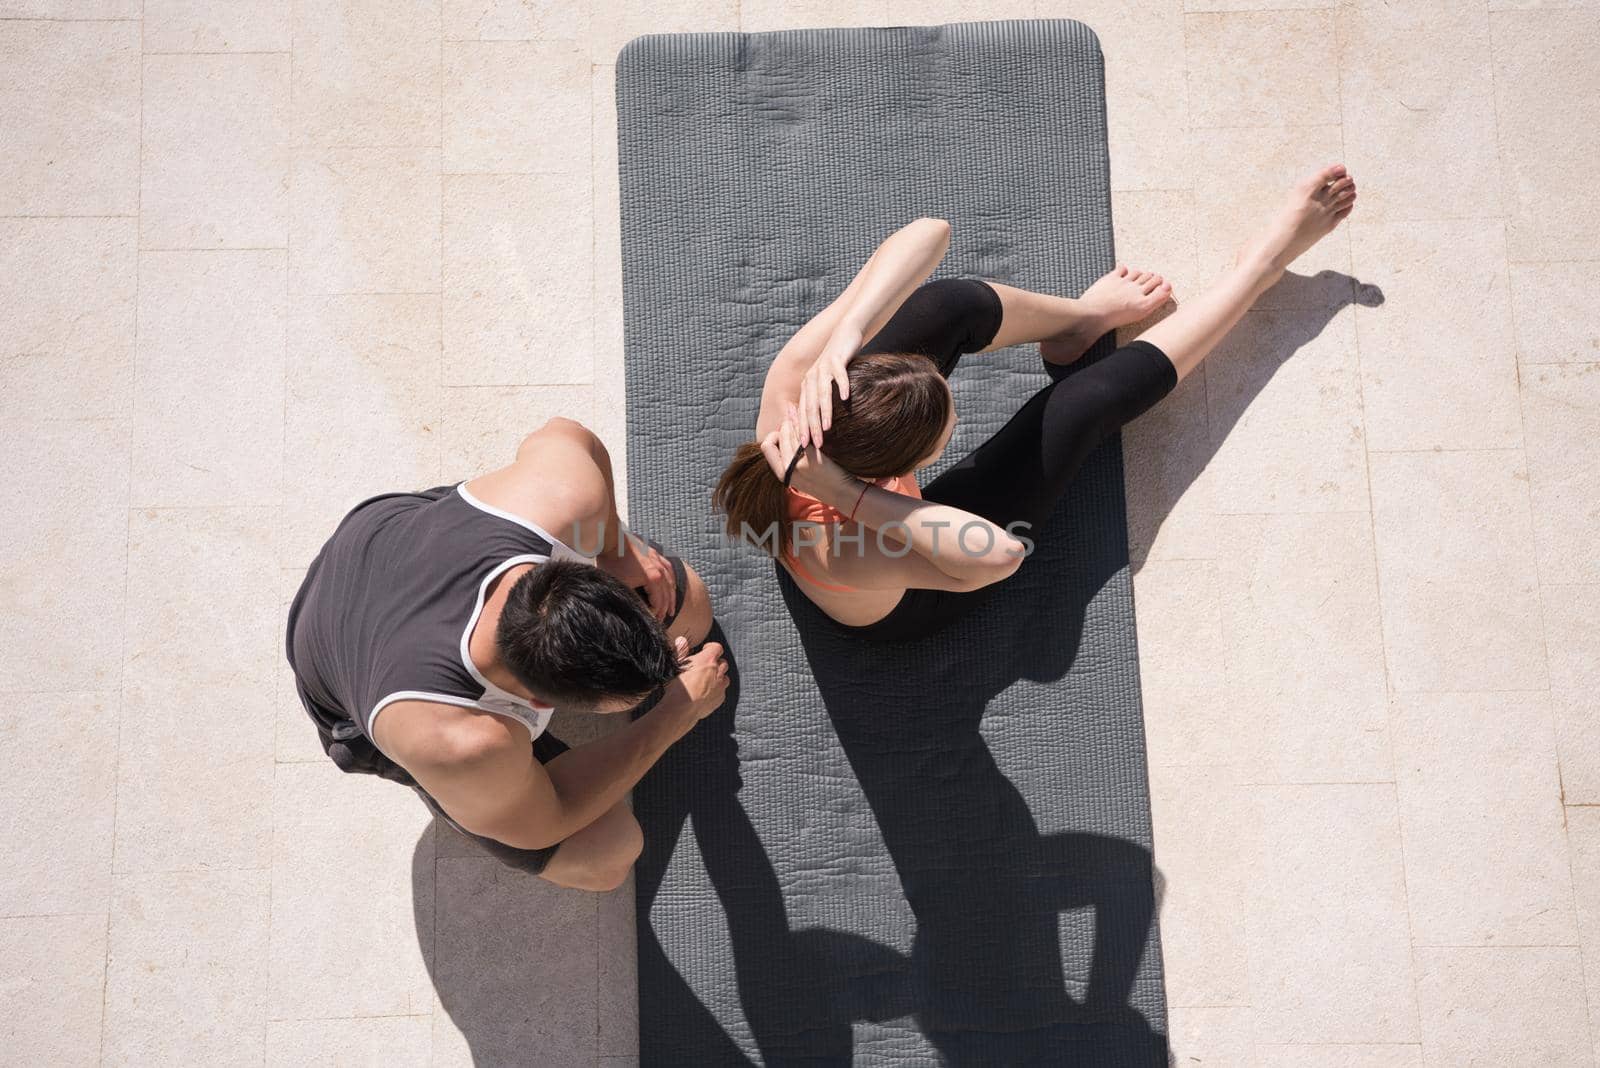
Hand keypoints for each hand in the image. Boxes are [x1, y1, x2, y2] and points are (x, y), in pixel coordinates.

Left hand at [596, 531, 675, 622]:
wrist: (611, 539)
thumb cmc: (612, 562)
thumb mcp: (621, 586)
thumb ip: (633, 600)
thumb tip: (641, 612)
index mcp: (653, 579)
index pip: (660, 602)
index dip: (657, 614)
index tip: (653, 622)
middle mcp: (660, 569)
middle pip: (667, 593)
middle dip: (666, 608)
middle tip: (663, 619)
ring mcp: (658, 560)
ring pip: (671, 581)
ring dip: (671, 595)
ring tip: (671, 606)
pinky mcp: (654, 553)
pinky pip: (668, 569)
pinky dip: (670, 579)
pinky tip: (669, 584)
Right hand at [665, 638, 729, 721]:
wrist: (681, 709)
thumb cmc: (677, 687)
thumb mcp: (676, 665)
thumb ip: (681, 651)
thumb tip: (682, 641)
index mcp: (707, 660)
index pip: (717, 648)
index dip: (711, 648)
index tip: (705, 650)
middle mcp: (717, 672)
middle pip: (723, 662)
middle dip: (715, 663)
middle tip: (704, 667)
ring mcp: (720, 686)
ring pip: (725, 677)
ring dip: (718, 677)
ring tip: (706, 680)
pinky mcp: (720, 698)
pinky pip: (722, 691)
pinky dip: (717, 690)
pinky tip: (706, 693)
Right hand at [759, 404, 857, 501]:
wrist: (844, 494)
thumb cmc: (825, 482)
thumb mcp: (802, 475)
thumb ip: (791, 460)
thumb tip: (784, 437)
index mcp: (782, 474)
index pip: (766, 446)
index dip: (774, 435)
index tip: (785, 430)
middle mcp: (787, 469)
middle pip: (777, 436)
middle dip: (785, 424)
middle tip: (794, 414)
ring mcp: (798, 464)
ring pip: (788, 432)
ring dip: (793, 420)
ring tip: (798, 410)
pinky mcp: (811, 458)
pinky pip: (802, 434)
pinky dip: (804, 423)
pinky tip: (811, 417)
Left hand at [797, 327, 862, 446]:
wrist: (844, 334)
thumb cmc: (838, 363)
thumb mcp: (827, 382)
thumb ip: (822, 400)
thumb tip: (822, 423)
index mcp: (808, 386)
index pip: (803, 412)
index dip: (803, 430)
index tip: (804, 449)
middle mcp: (812, 378)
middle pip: (810, 406)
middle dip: (811, 427)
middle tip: (815, 446)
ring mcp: (823, 368)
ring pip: (822, 394)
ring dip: (824, 412)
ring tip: (827, 428)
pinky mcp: (837, 359)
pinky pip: (839, 375)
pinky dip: (842, 386)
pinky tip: (846, 399)